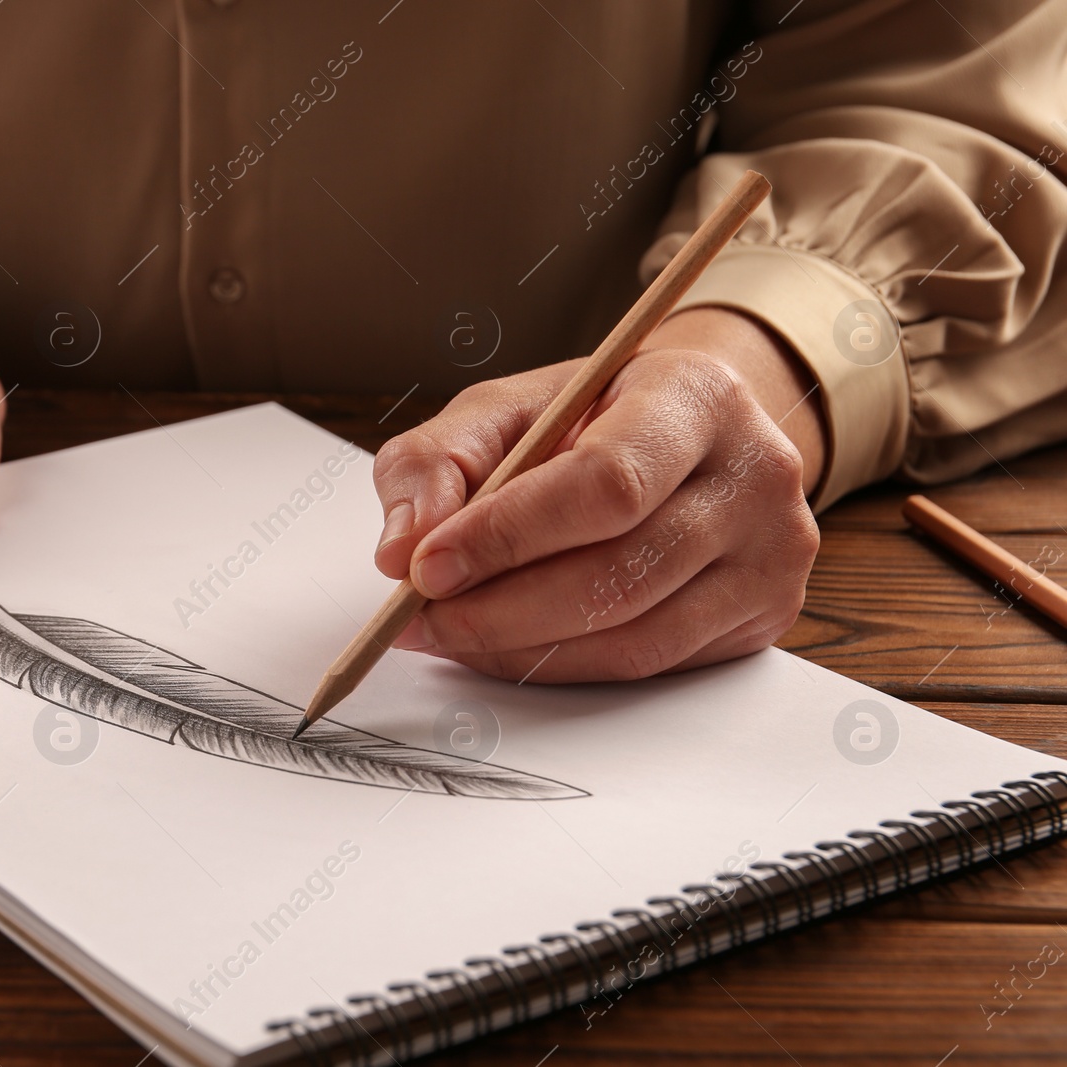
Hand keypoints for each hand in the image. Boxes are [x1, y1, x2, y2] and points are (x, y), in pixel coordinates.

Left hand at [372, 306, 823, 681]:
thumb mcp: (505, 409)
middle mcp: (755, 474)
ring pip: (632, 633)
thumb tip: (401, 545)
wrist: (689, 435)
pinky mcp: (762, 615)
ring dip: (518, 647)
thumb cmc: (591, 417)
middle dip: (499, 607)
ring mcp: (771, 552)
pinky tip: (503, 646)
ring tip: (446, 632)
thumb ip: (437, 461)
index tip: (426, 566)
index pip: (607, 482)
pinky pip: (647, 663)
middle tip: (418, 616)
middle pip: (620, 572)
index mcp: (696, 396)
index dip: (509, 535)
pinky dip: (559, 664)